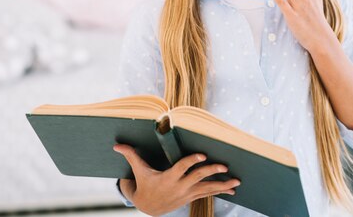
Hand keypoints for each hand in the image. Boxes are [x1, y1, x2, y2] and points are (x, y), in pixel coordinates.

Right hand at [113, 143, 240, 215]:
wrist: (148, 207)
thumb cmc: (144, 183)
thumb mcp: (138, 170)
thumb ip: (130, 155)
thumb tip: (116, 145)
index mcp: (168, 177)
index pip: (182, 168)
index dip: (192, 161)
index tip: (203, 155)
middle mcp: (179, 186)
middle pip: (198, 178)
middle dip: (212, 172)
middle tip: (224, 166)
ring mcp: (187, 193)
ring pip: (207, 188)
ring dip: (222, 185)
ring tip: (236, 181)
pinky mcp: (191, 196)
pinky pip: (208, 193)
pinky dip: (220, 190)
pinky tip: (233, 189)